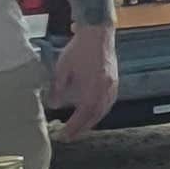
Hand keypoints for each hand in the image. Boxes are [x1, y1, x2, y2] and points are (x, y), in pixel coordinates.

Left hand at [49, 24, 120, 138]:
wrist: (97, 32)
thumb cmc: (80, 48)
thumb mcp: (63, 68)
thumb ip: (58, 89)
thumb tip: (54, 105)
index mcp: (93, 87)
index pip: (83, 114)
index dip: (73, 127)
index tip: (63, 135)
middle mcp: (106, 89)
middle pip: (95, 116)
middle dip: (82, 128)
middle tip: (70, 136)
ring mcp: (112, 86)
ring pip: (103, 110)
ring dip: (91, 121)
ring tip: (79, 127)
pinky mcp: (114, 81)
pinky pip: (108, 103)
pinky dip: (99, 111)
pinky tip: (92, 112)